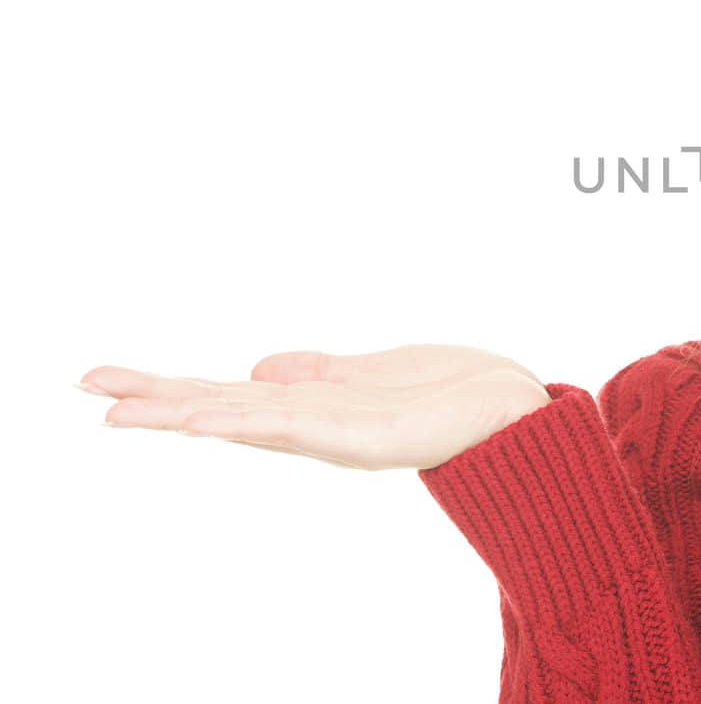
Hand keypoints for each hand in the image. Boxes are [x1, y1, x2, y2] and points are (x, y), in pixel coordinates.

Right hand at [77, 344, 552, 470]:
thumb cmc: (446, 392)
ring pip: (242, 419)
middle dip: (154, 399)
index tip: (106, 378)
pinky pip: (295, 426)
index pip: (223, 394)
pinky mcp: (363, 435)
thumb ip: (312, 373)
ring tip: (122, 411)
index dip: (166, 386)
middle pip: (218, 408)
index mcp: (308, 405)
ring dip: (182, 413)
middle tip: (85, 388)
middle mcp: (312, 424)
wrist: (510, 412)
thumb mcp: (366, 372)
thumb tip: (254, 369)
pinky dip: (246, 423)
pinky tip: (205, 421)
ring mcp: (333, 433)